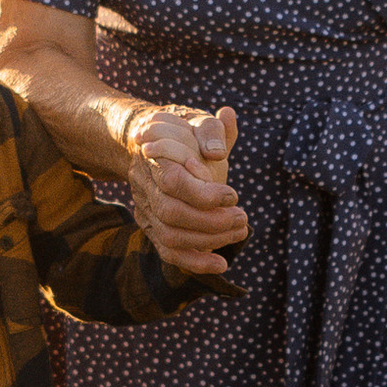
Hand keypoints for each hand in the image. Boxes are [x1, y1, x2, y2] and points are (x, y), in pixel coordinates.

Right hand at [127, 102, 247, 277]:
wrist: (157, 147)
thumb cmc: (185, 135)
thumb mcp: (199, 122)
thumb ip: (212, 131)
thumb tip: (218, 151)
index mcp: (154, 156)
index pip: (173, 181)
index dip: (204, 193)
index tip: (233, 195)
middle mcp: (144, 185)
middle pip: (170, 213)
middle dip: (211, 220)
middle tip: (242, 216)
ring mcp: (146, 210)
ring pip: (169, 236)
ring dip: (209, 240)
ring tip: (240, 230)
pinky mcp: (153, 228)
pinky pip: (168, 252)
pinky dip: (195, 262)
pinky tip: (221, 264)